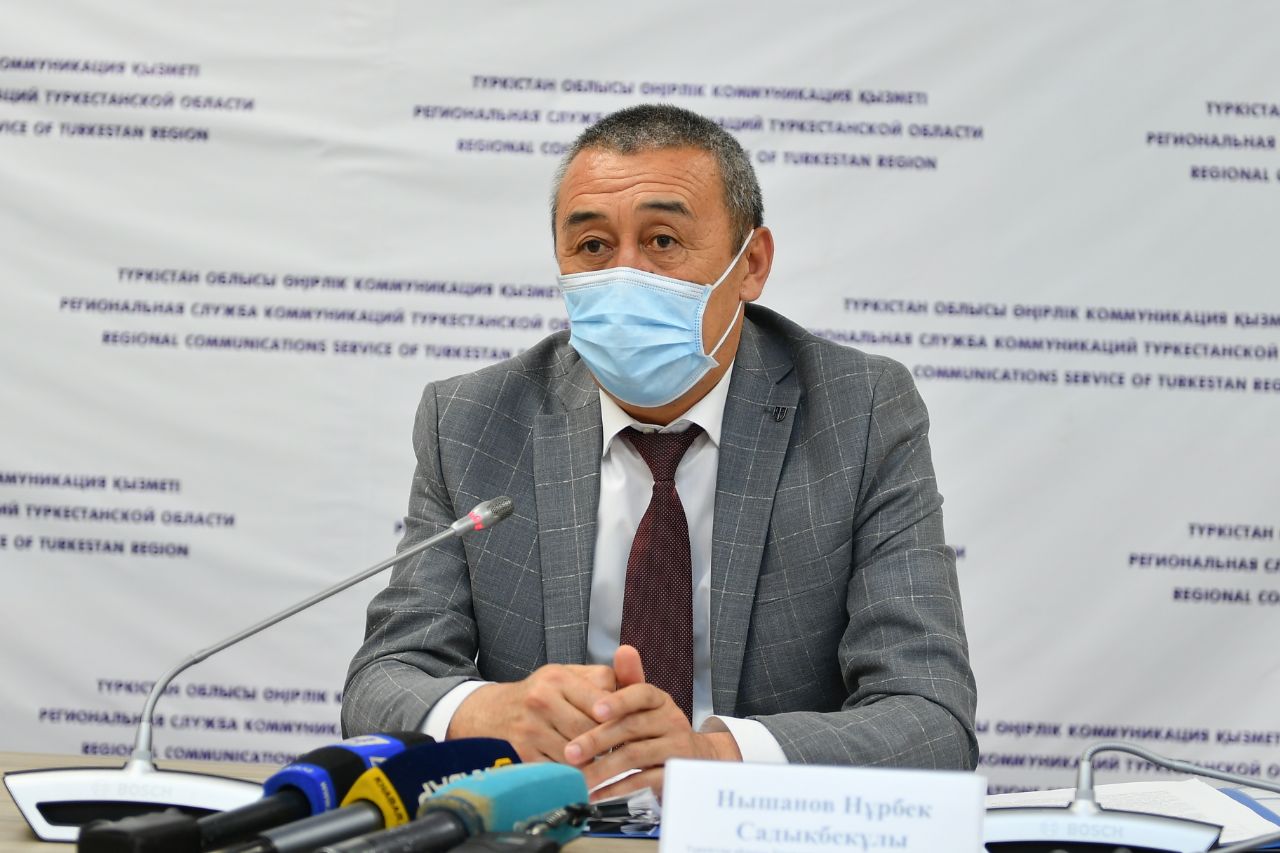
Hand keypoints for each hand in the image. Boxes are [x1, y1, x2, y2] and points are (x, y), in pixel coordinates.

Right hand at [448, 663, 615, 761]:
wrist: (487, 713)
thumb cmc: (536, 695)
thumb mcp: (563, 676)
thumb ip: (599, 680)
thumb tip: (632, 694)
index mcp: (557, 678)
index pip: (601, 701)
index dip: (619, 717)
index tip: (631, 727)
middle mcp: (542, 700)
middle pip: (590, 729)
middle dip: (608, 742)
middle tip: (622, 750)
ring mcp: (530, 729)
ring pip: (577, 753)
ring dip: (593, 761)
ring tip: (605, 763)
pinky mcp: (523, 754)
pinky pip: (558, 769)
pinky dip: (573, 774)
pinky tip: (582, 773)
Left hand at [562, 646, 740, 798]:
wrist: (696, 758)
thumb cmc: (658, 727)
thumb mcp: (644, 703)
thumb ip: (629, 680)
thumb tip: (624, 649)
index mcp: (659, 700)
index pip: (641, 693)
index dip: (619, 700)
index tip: (595, 710)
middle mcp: (671, 720)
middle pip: (632, 727)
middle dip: (598, 740)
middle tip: (570, 752)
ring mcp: (675, 748)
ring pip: (636, 755)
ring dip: (603, 767)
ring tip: (578, 776)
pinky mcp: (674, 774)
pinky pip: (644, 781)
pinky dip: (618, 788)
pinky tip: (597, 793)